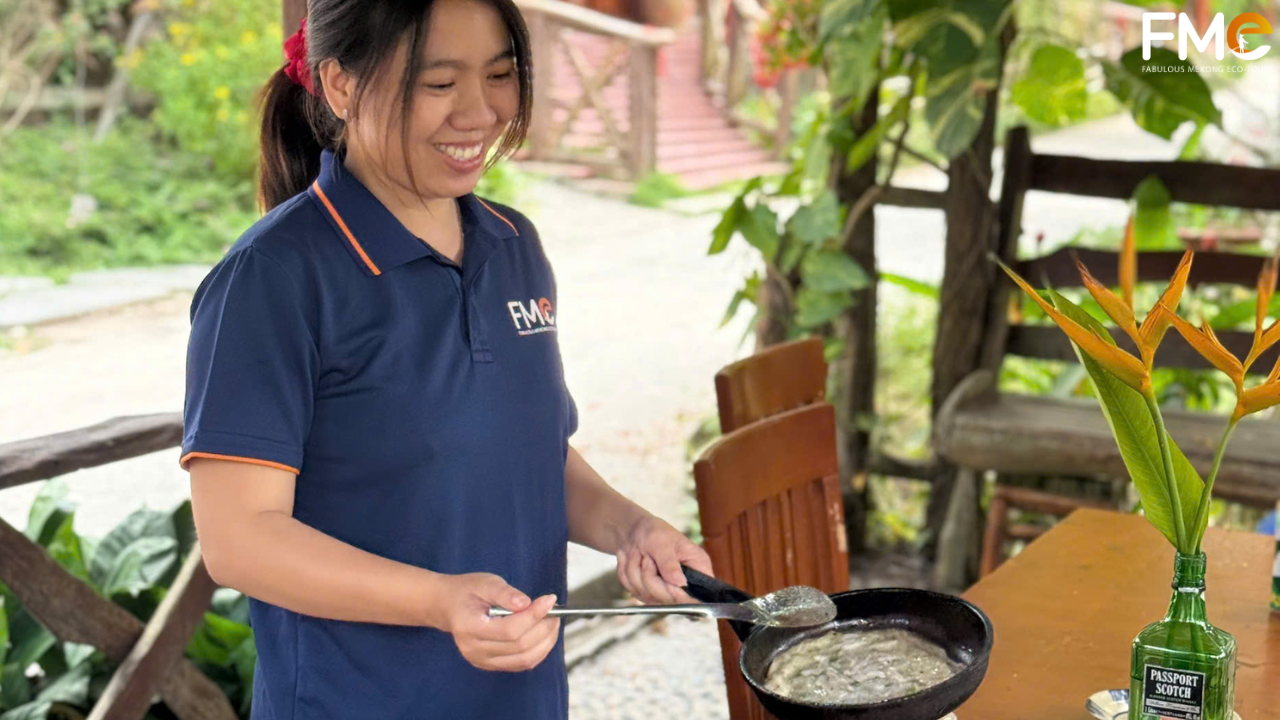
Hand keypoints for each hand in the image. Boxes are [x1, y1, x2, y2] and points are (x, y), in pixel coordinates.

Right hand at [437, 573, 560, 671]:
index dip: (534, 616)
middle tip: (555, 611)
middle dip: (543, 628)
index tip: (550, 599)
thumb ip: (505, 593)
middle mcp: (473, 649)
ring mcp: (481, 661)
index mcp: (469, 627)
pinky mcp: (490, 665)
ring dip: (545, 642)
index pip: (509, 630)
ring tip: (552, 622)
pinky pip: (521, 664)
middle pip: (519, 646)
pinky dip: (538, 651)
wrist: (449, 606)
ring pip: (524, 659)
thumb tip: (527, 604)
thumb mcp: (485, 583)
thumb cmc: (468, 592)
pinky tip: (544, 635)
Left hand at [615, 514, 713, 604]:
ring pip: (646, 594)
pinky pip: (633, 591)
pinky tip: (632, 560)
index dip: (680, 594)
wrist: (634, 532)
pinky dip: (627, 574)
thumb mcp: (662, 540)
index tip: (665, 579)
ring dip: (635, 571)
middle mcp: (684, 585)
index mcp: (698, 569)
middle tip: (646, 556)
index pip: (697, 595)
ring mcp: (665, 592)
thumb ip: (669, 562)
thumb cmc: (653, 531)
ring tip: (638, 554)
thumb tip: (680, 583)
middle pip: (668, 598)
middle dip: (650, 577)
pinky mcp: (648, 594)